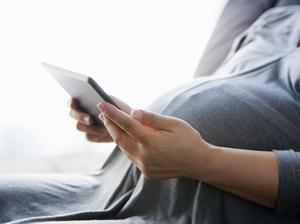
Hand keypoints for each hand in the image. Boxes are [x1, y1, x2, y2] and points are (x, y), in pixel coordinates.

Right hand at [69, 96, 131, 142]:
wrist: (134, 126)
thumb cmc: (125, 111)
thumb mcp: (120, 105)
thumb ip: (110, 104)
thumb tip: (101, 104)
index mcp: (87, 100)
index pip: (72, 100)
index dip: (71, 101)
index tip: (75, 101)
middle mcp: (84, 112)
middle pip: (73, 114)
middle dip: (80, 116)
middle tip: (91, 118)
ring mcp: (88, 125)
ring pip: (79, 126)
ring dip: (90, 127)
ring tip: (103, 127)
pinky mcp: (93, 135)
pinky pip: (89, 137)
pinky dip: (96, 135)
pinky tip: (105, 134)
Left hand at [97, 102, 211, 178]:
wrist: (199, 163)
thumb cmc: (189, 140)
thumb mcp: (173, 124)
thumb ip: (151, 118)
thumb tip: (133, 112)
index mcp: (151, 141)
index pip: (126, 123)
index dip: (112, 112)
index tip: (101, 104)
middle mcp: (144, 156)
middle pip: (119, 138)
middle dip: (110, 125)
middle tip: (104, 114)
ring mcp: (145, 167)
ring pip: (124, 149)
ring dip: (119, 136)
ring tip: (115, 124)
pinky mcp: (147, 173)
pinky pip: (133, 157)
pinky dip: (129, 146)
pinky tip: (131, 139)